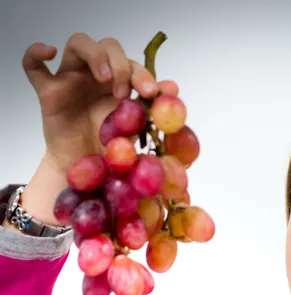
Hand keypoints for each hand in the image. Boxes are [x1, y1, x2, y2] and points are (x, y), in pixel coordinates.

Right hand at [23, 32, 178, 172]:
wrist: (87, 170)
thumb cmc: (111, 147)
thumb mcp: (136, 130)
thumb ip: (153, 109)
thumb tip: (173, 88)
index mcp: (121, 82)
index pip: (132, 64)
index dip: (143, 74)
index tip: (152, 92)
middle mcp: (97, 75)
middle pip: (109, 46)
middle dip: (122, 64)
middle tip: (125, 91)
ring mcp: (72, 80)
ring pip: (79, 44)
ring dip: (96, 55)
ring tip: (104, 79)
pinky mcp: (48, 93)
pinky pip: (33, 66)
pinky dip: (35, 53)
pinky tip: (49, 52)